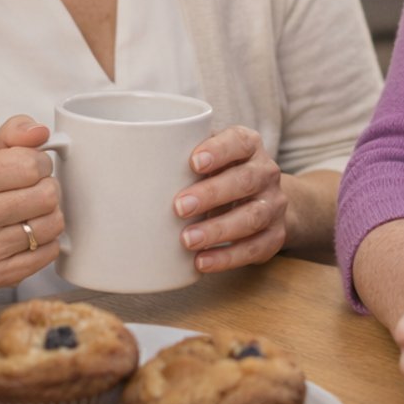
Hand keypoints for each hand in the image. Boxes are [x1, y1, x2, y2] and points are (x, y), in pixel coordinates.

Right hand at [0, 115, 61, 294]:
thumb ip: (12, 134)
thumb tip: (40, 131)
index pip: (30, 164)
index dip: (40, 163)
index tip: (31, 168)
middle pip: (46, 195)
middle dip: (47, 188)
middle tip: (31, 191)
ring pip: (52, 224)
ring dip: (49, 215)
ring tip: (30, 213)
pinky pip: (49, 252)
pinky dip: (46, 241)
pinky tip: (27, 235)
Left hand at [171, 126, 287, 273]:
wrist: (266, 200)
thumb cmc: (222, 174)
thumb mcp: (210, 158)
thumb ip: (182, 156)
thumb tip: (128, 165)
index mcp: (249, 147)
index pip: (240, 142)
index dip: (219, 150)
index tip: (193, 162)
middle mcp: (266, 173)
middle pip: (245, 181)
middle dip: (212, 194)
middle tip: (179, 207)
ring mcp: (274, 205)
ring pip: (252, 217)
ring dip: (218, 230)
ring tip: (187, 240)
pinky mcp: (275, 235)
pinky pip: (255, 248)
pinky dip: (227, 257)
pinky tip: (202, 261)